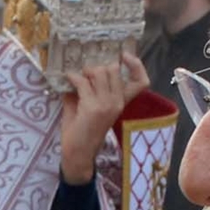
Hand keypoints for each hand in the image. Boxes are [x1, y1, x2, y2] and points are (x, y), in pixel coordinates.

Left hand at [60, 51, 150, 184]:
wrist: (78, 154)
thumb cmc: (82, 132)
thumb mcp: (89, 106)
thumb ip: (88, 89)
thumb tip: (79, 69)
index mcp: (121, 103)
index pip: (141, 82)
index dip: (137, 65)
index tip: (125, 55)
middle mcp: (117, 102)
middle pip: (114, 69)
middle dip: (99, 65)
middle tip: (87, 70)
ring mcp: (106, 105)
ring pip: (100, 72)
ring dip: (86, 70)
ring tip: (77, 76)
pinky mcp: (92, 108)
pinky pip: (82, 82)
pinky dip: (73, 77)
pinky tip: (68, 78)